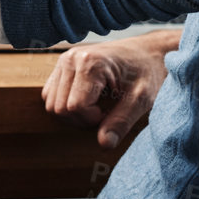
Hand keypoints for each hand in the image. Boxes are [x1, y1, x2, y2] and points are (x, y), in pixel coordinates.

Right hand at [41, 30, 178, 148]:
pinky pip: (50, 96)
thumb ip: (122, 121)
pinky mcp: (61, 66)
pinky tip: (87, 102)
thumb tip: (104, 145)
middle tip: (105, 113)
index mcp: (91, 63)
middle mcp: (71, 58)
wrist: (148, 52)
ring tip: (97, 108)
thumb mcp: (142, 99)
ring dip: (72, 115)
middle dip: (81, 119)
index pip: (74, 107)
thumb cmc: (147, 73)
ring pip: (51, 104)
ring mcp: (63, 61)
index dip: (93, 119)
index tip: (113, 112)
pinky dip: (66, 106)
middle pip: (59, 108)